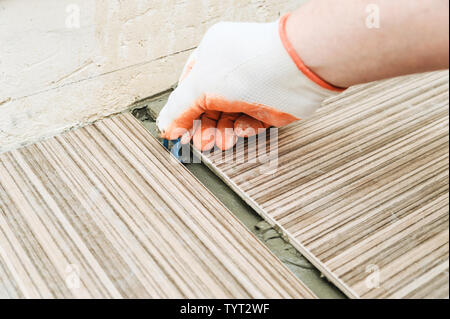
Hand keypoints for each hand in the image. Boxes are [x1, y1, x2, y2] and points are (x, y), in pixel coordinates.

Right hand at [156, 14, 341, 150]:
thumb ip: (180, 108)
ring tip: (219, 142)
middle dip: (203, 126)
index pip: (189, 87)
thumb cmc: (252, 64)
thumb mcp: (201, 86)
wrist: (297, 71)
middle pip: (209, 106)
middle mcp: (232, 71)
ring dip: (222, 132)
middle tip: (200, 143)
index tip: (177, 131)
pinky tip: (242, 130)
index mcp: (212, 57)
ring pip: (229, 117)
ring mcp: (251, 88)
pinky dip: (244, 129)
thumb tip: (165, 125)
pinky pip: (250, 122)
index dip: (182, 110)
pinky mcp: (269, 105)